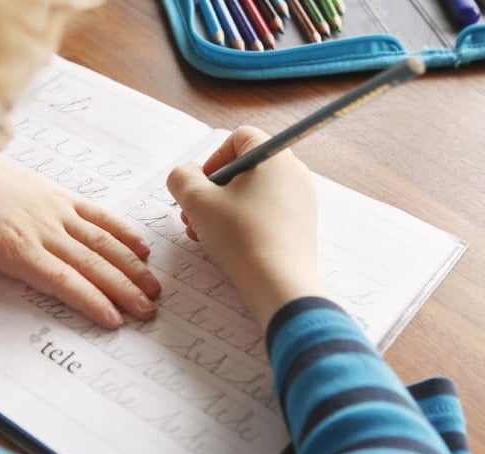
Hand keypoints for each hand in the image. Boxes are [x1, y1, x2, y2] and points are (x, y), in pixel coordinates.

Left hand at [0, 161, 160, 333]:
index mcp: (16, 248)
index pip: (62, 280)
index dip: (90, 300)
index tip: (114, 319)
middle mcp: (42, 229)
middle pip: (90, 263)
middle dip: (122, 288)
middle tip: (148, 310)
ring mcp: (55, 210)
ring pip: (101, 240)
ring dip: (130, 264)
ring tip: (154, 287)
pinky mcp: (59, 196)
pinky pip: (96, 214)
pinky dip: (121, 229)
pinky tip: (141, 246)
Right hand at [166, 126, 324, 329]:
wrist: (279, 284)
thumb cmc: (240, 237)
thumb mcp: (197, 202)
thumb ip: (181, 178)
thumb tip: (185, 175)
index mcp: (274, 156)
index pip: (239, 138)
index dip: (213, 159)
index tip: (200, 186)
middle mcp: (294, 172)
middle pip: (245, 169)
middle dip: (213, 191)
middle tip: (194, 215)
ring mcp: (302, 200)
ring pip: (254, 194)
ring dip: (223, 209)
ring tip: (204, 235)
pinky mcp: (302, 226)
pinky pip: (268, 214)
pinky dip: (245, 223)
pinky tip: (227, 246)